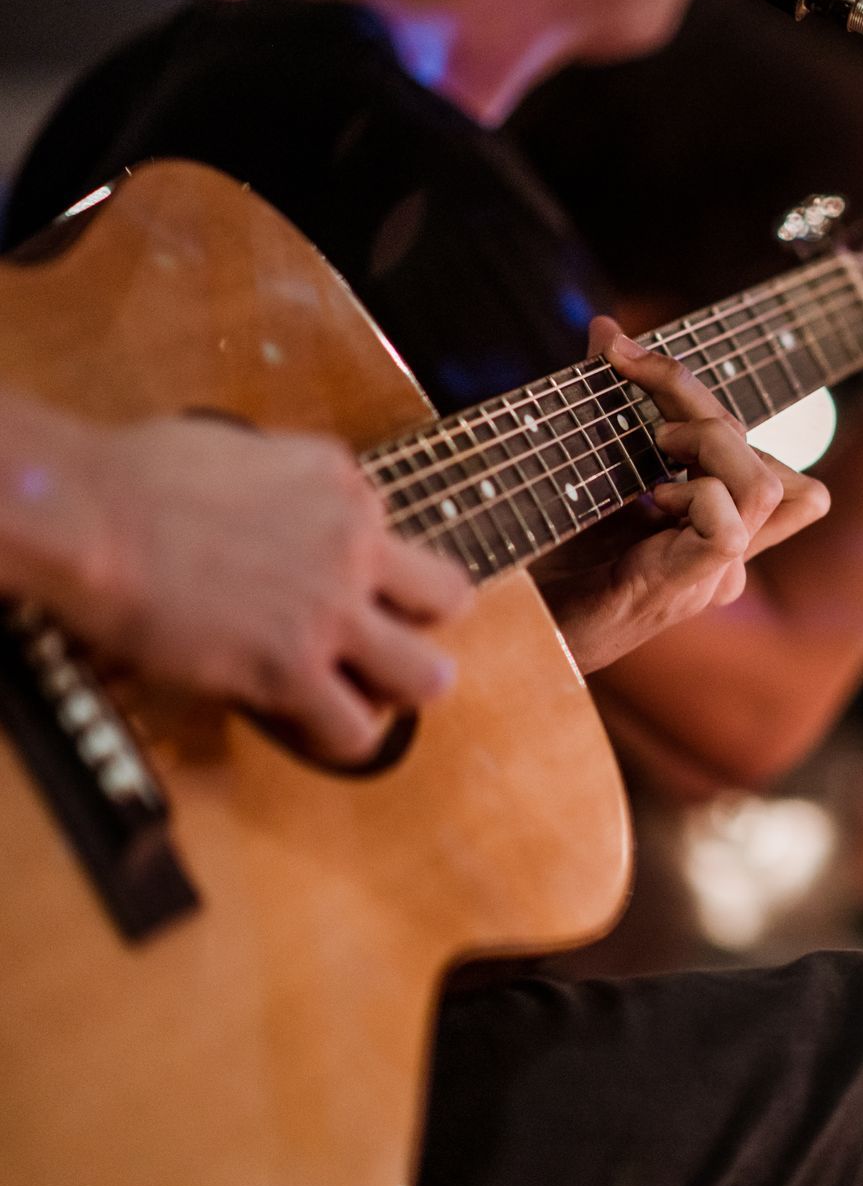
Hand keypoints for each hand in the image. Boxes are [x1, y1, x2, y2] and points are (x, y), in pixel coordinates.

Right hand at [52, 417, 473, 760]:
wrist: (92, 514)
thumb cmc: (137, 475)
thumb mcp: (244, 448)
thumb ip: (286, 481)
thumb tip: (279, 506)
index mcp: (343, 483)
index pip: (394, 533)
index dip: (374, 566)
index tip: (343, 582)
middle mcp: (356, 544)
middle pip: (447, 599)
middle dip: (423, 626)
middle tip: (384, 642)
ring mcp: (333, 610)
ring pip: (426, 675)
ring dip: (402, 689)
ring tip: (369, 696)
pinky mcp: (293, 667)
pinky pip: (354, 728)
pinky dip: (340, 736)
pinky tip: (316, 728)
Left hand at [535, 317, 830, 673]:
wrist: (503, 635)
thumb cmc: (539, 563)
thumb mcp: (582, 470)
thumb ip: (609, 407)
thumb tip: (609, 328)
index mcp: (711, 527)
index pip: (765, 458)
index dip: (704, 394)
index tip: (624, 352)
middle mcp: (724, 554)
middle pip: (768, 459)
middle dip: (697, 397)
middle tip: (631, 376)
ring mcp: (710, 576)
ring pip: (764, 487)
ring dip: (708, 444)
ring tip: (653, 447)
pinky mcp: (684, 590)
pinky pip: (728, 529)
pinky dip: (692, 497)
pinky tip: (648, 503)